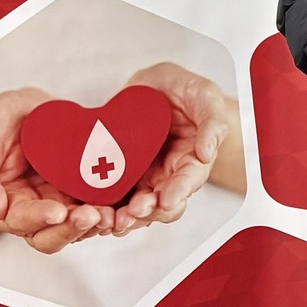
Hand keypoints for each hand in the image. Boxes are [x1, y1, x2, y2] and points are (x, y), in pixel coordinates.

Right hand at [0, 88, 110, 255]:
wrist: (33, 111)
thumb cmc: (1, 125)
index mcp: (5, 201)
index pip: (20, 221)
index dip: (38, 219)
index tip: (56, 213)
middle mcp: (34, 207)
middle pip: (51, 234)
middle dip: (72, 228)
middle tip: (90, 215)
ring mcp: (61, 200)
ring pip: (78, 225)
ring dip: (94, 222)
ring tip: (108, 213)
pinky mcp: (85, 191)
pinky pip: (100, 206)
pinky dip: (111, 208)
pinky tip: (121, 203)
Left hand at [111, 63, 243, 233]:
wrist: (154, 86)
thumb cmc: (185, 89)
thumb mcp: (204, 96)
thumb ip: (212, 122)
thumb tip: (207, 153)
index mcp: (193, 159)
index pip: (189, 181)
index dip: (178, 192)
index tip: (167, 201)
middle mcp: (170, 175)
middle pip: (162, 203)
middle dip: (148, 211)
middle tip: (132, 212)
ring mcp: (145, 178)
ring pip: (137, 207)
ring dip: (126, 217)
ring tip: (112, 220)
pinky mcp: (121, 176)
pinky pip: (113, 196)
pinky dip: (105, 208)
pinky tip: (94, 213)